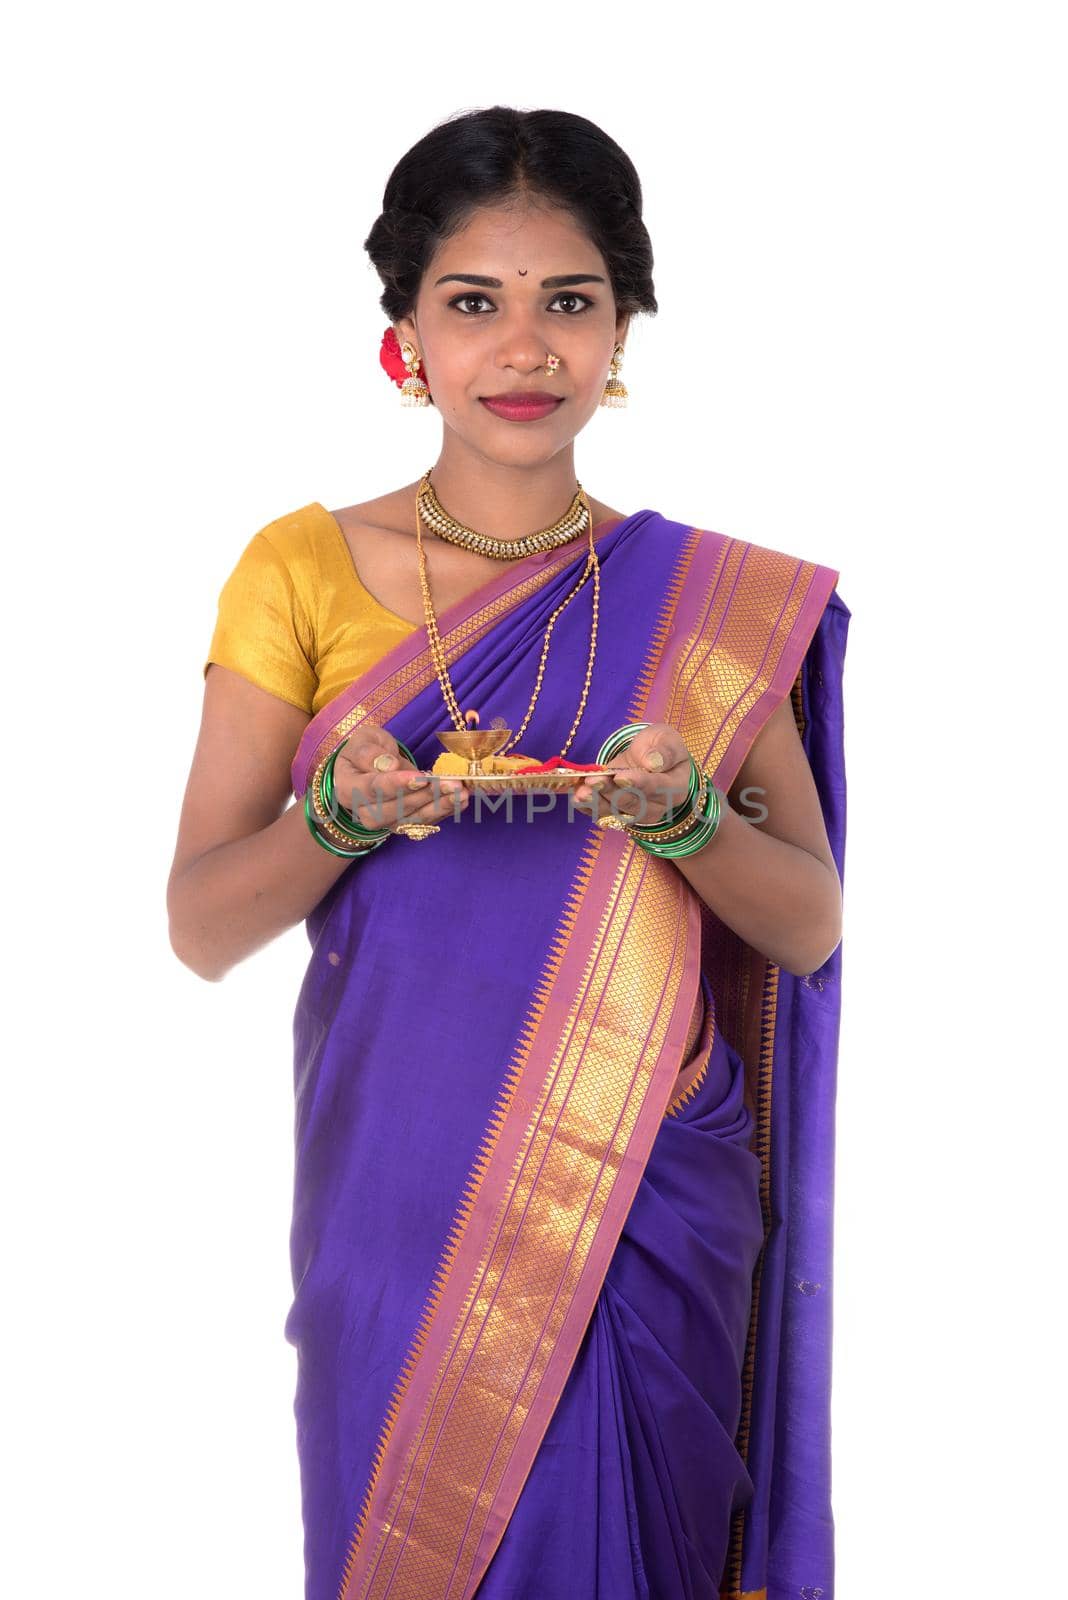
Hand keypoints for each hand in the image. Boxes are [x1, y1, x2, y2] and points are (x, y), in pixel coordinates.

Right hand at [333, 726, 469, 830]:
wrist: (366, 770)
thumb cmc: (365, 751)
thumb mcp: (362, 740)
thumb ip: (370, 753)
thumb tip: (389, 767)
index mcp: (348, 788)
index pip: (373, 789)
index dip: (397, 784)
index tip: (420, 777)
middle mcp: (364, 812)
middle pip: (398, 807)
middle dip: (427, 795)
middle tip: (452, 783)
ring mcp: (386, 822)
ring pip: (414, 818)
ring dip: (441, 805)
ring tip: (462, 793)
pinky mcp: (404, 825)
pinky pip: (426, 821)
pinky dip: (445, 811)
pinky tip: (462, 800)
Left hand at [572, 723, 692, 826]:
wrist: (649, 759)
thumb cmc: (659, 746)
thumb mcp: (666, 739)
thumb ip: (664, 750)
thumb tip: (653, 763)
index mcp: (675, 786)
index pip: (657, 787)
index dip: (637, 783)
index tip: (620, 776)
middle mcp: (658, 806)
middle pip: (633, 802)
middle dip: (610, 792)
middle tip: (593, 780)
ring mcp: (637, 813)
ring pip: (616, 812)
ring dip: (596, 803)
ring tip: (580, 793)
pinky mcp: (619, 814)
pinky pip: (603, 814)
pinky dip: (588, 807)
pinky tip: (577, 797)